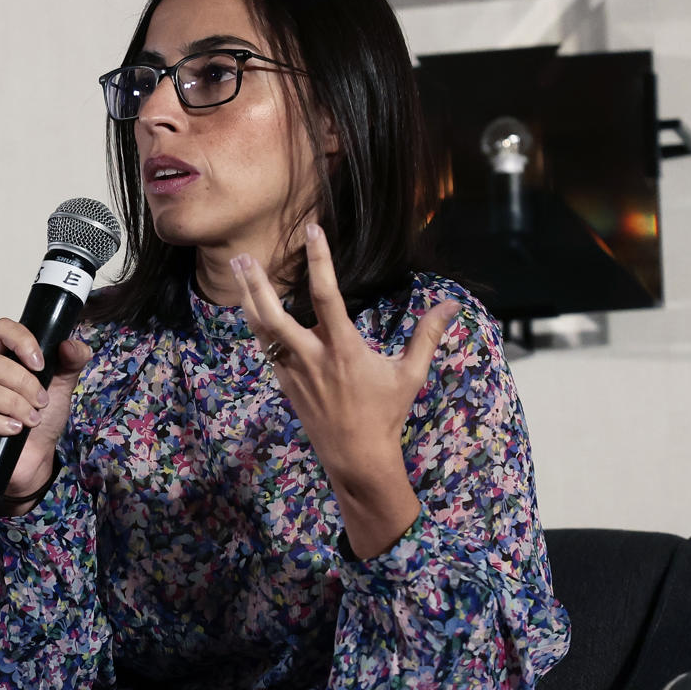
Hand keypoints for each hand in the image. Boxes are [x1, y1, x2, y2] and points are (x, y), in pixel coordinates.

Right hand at [0, 318, 92, 501]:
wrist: (34, 460)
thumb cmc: (41, 421)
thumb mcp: (61, 388)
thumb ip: (71, 362)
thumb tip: (70, 346)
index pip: (1, 330)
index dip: (21, 341)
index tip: (40, 364)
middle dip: (24, 384)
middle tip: (41, 403)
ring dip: (14, 405)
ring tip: (32, 421)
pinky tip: (13, 430)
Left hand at [233, 224, 458, 555]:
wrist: (355, 457)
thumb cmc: (385, 414)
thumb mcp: (410, 375)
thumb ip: (426, 336)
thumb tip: (452, 306)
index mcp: (344, 349)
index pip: (327, 296)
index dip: (320, 261)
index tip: (313, 232)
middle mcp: (312, 357)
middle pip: (275, 315)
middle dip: (257, 285)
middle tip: (242, 256)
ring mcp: (294, 371)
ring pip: (262, 330)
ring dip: (249, 298)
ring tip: (238, 270)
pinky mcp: (284, 382)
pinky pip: (265, 347)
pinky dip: (257, 324)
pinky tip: (250, 305)